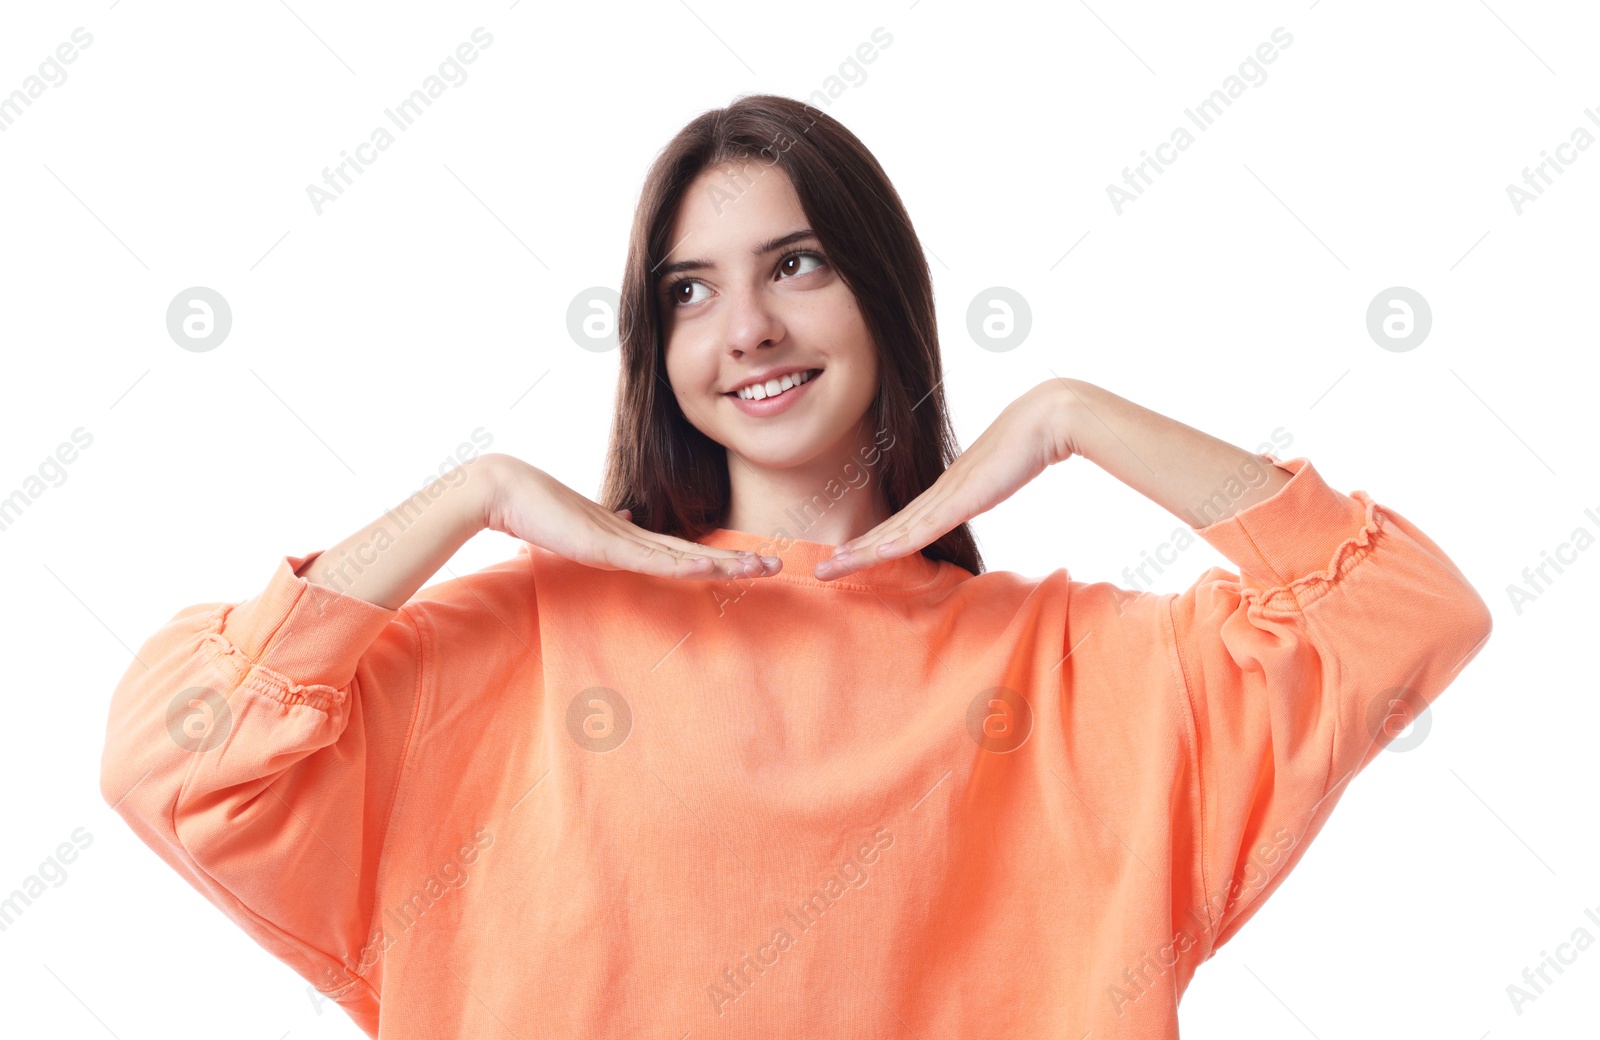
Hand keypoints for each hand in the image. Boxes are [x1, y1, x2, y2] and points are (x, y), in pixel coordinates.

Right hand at [481, 454, 781, 580]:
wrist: (505, 490)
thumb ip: (608, 528)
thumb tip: (627, 520)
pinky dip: (683, 564)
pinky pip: (651, 560)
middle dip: (738, 561)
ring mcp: (622, 539)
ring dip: (725, 563)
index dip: (721, 559)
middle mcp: (635, 536)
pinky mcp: (604, 545)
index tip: (753, 564)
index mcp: (632, 537)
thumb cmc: (538, 509)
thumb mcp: (583, 527)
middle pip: (697, 553)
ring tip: (761, 569)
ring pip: (684, 556)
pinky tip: (710, 568)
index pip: (686, 552)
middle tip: (778, 567)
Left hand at [815, 380, 1076, 580]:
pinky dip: (900, 541)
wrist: (1045, 419)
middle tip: (820, 570)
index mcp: (946, 491)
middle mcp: (939, 493)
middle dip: (852, 552)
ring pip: (896, 531)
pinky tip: (877, 553)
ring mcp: (948, 494)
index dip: (871, 541)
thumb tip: (979, 495)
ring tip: (830, 566)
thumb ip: (984, 489)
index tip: (846, 556)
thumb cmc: (1028, 444)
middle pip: (887, 529)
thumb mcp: (999, 476)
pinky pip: (926, 525)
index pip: (901, 523)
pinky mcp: (963, 497)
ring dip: (862, 551)